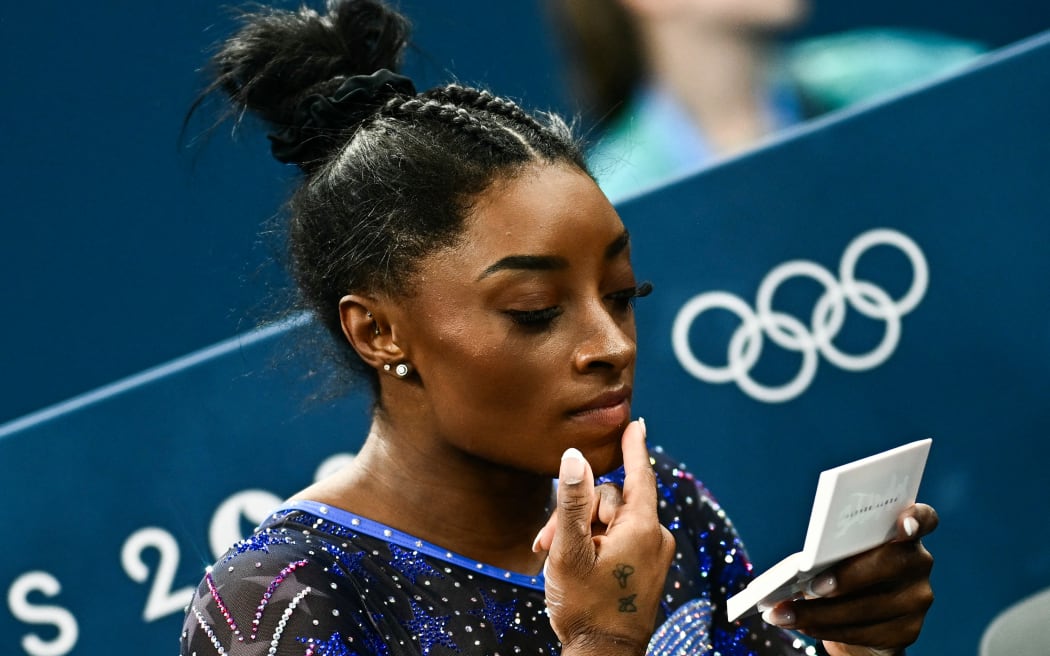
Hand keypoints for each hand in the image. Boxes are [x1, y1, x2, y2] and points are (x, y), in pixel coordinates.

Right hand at [535, 419, 675, 655]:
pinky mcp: (647, 569)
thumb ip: (571, 501)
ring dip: (580, 531)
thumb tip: (573, 457)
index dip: (634, 447)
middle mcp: (654, 537)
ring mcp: (653, 555)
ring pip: (611, 521)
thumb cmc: (585, 606)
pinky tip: (571, 561)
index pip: (639, 474)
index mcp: (642, 528)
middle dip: (577, 512)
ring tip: (553, 555)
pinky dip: (594, 543)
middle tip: (547, 540)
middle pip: (611, 501)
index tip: (635, 423)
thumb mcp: (569, 551)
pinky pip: (619, 540)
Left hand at [762, 504, 938, 655]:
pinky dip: (826, 628)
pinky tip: (801, 624)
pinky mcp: (907, 631)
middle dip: (848, 576)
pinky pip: (864, 631)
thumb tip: (804, 564)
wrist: (860, 624)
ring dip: (820, 611)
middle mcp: (917, 563)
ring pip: (870, 605)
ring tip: (784, 611)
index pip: (924, 519)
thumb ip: (835, 548)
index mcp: (903, 534)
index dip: (917, 519)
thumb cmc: (845, 576)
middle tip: (811, 585)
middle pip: (891, 564)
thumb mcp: (839, 556)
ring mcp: (916, 599)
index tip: (903, 522)